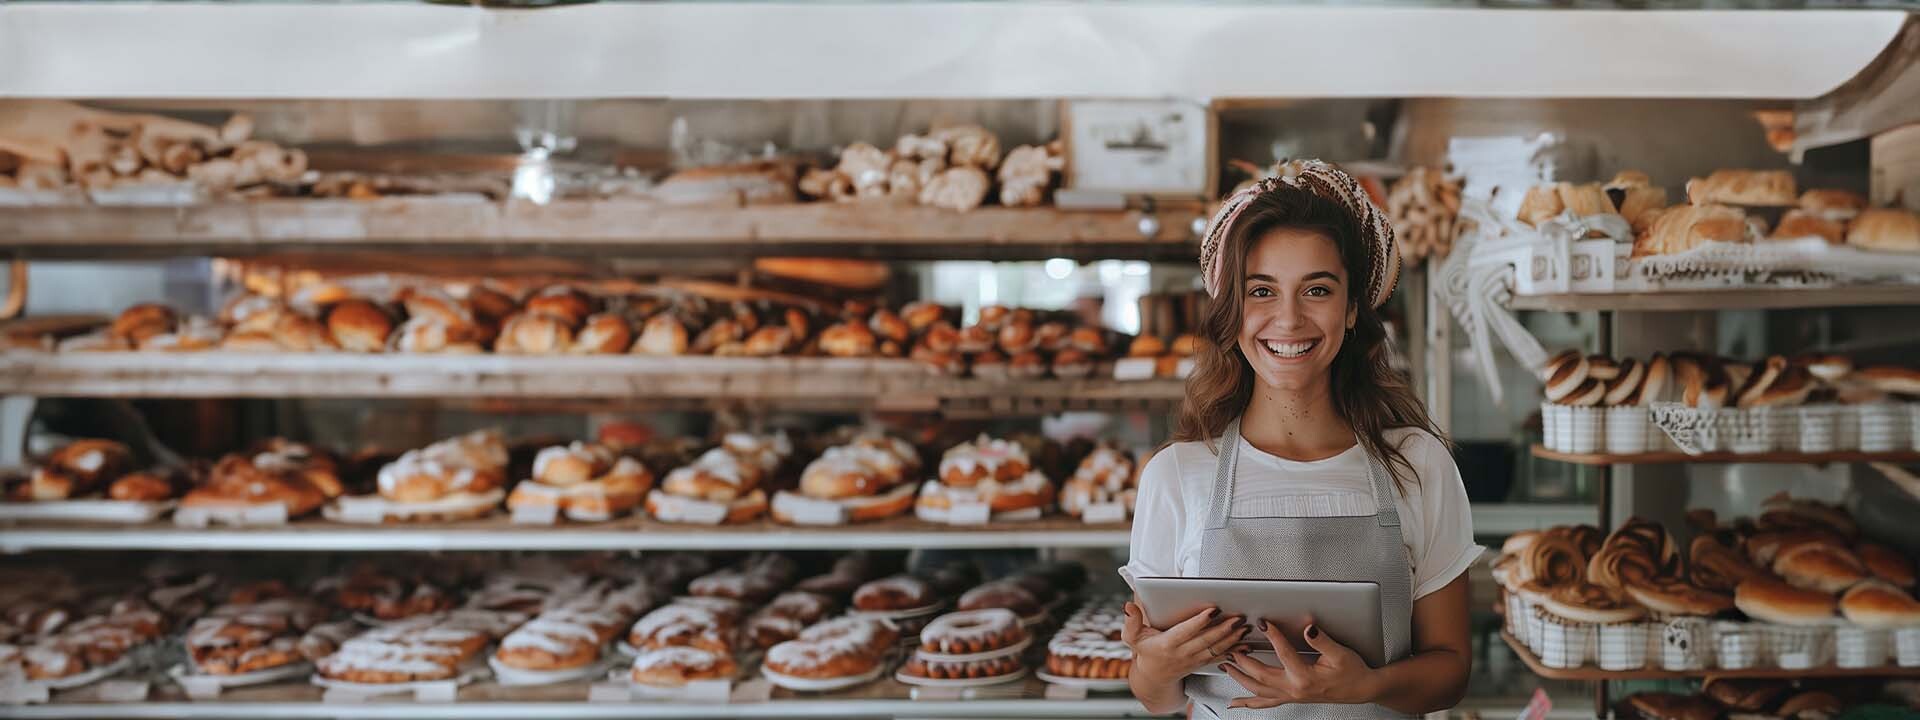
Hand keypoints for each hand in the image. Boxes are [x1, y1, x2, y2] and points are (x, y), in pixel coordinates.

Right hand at [1122, 601, 1243, 685]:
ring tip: (1244, 626)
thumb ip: (1131, 621)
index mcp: (1167, 644)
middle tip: (1237, 617)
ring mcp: (1194, 659)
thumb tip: (1129, 606)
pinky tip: (1245, 643)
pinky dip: (1234, 650)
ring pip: (1216, 649)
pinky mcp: (1202, 662)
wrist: (1153, 677)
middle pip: (1206, 640)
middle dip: (1223, 629)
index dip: (1199, 621)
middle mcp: (1183, 653)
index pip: (1185, 632)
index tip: (1212, 610)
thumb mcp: (1133, 637)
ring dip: (1232, 638)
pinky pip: (1220, 657)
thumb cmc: (1146, 652)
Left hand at [1221, 618, 1378, 708]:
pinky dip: (1249, 702)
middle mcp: (1294, 689)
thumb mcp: (1340, 653)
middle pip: (1260, 674)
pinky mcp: (1291, 697)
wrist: (1361, 689)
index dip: (1271, 635)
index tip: (1262, 623)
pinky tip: (1236, 703)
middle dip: (1243, 660)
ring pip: (1258, 690)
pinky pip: (1265, 703)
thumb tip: (1309, 628)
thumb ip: (1322, 640)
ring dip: (1239, 678)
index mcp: (1305, 676)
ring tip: (1226, 666)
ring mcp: (1291, 695)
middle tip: (1232, 645)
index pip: (1282, 653)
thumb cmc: (1352, 672)